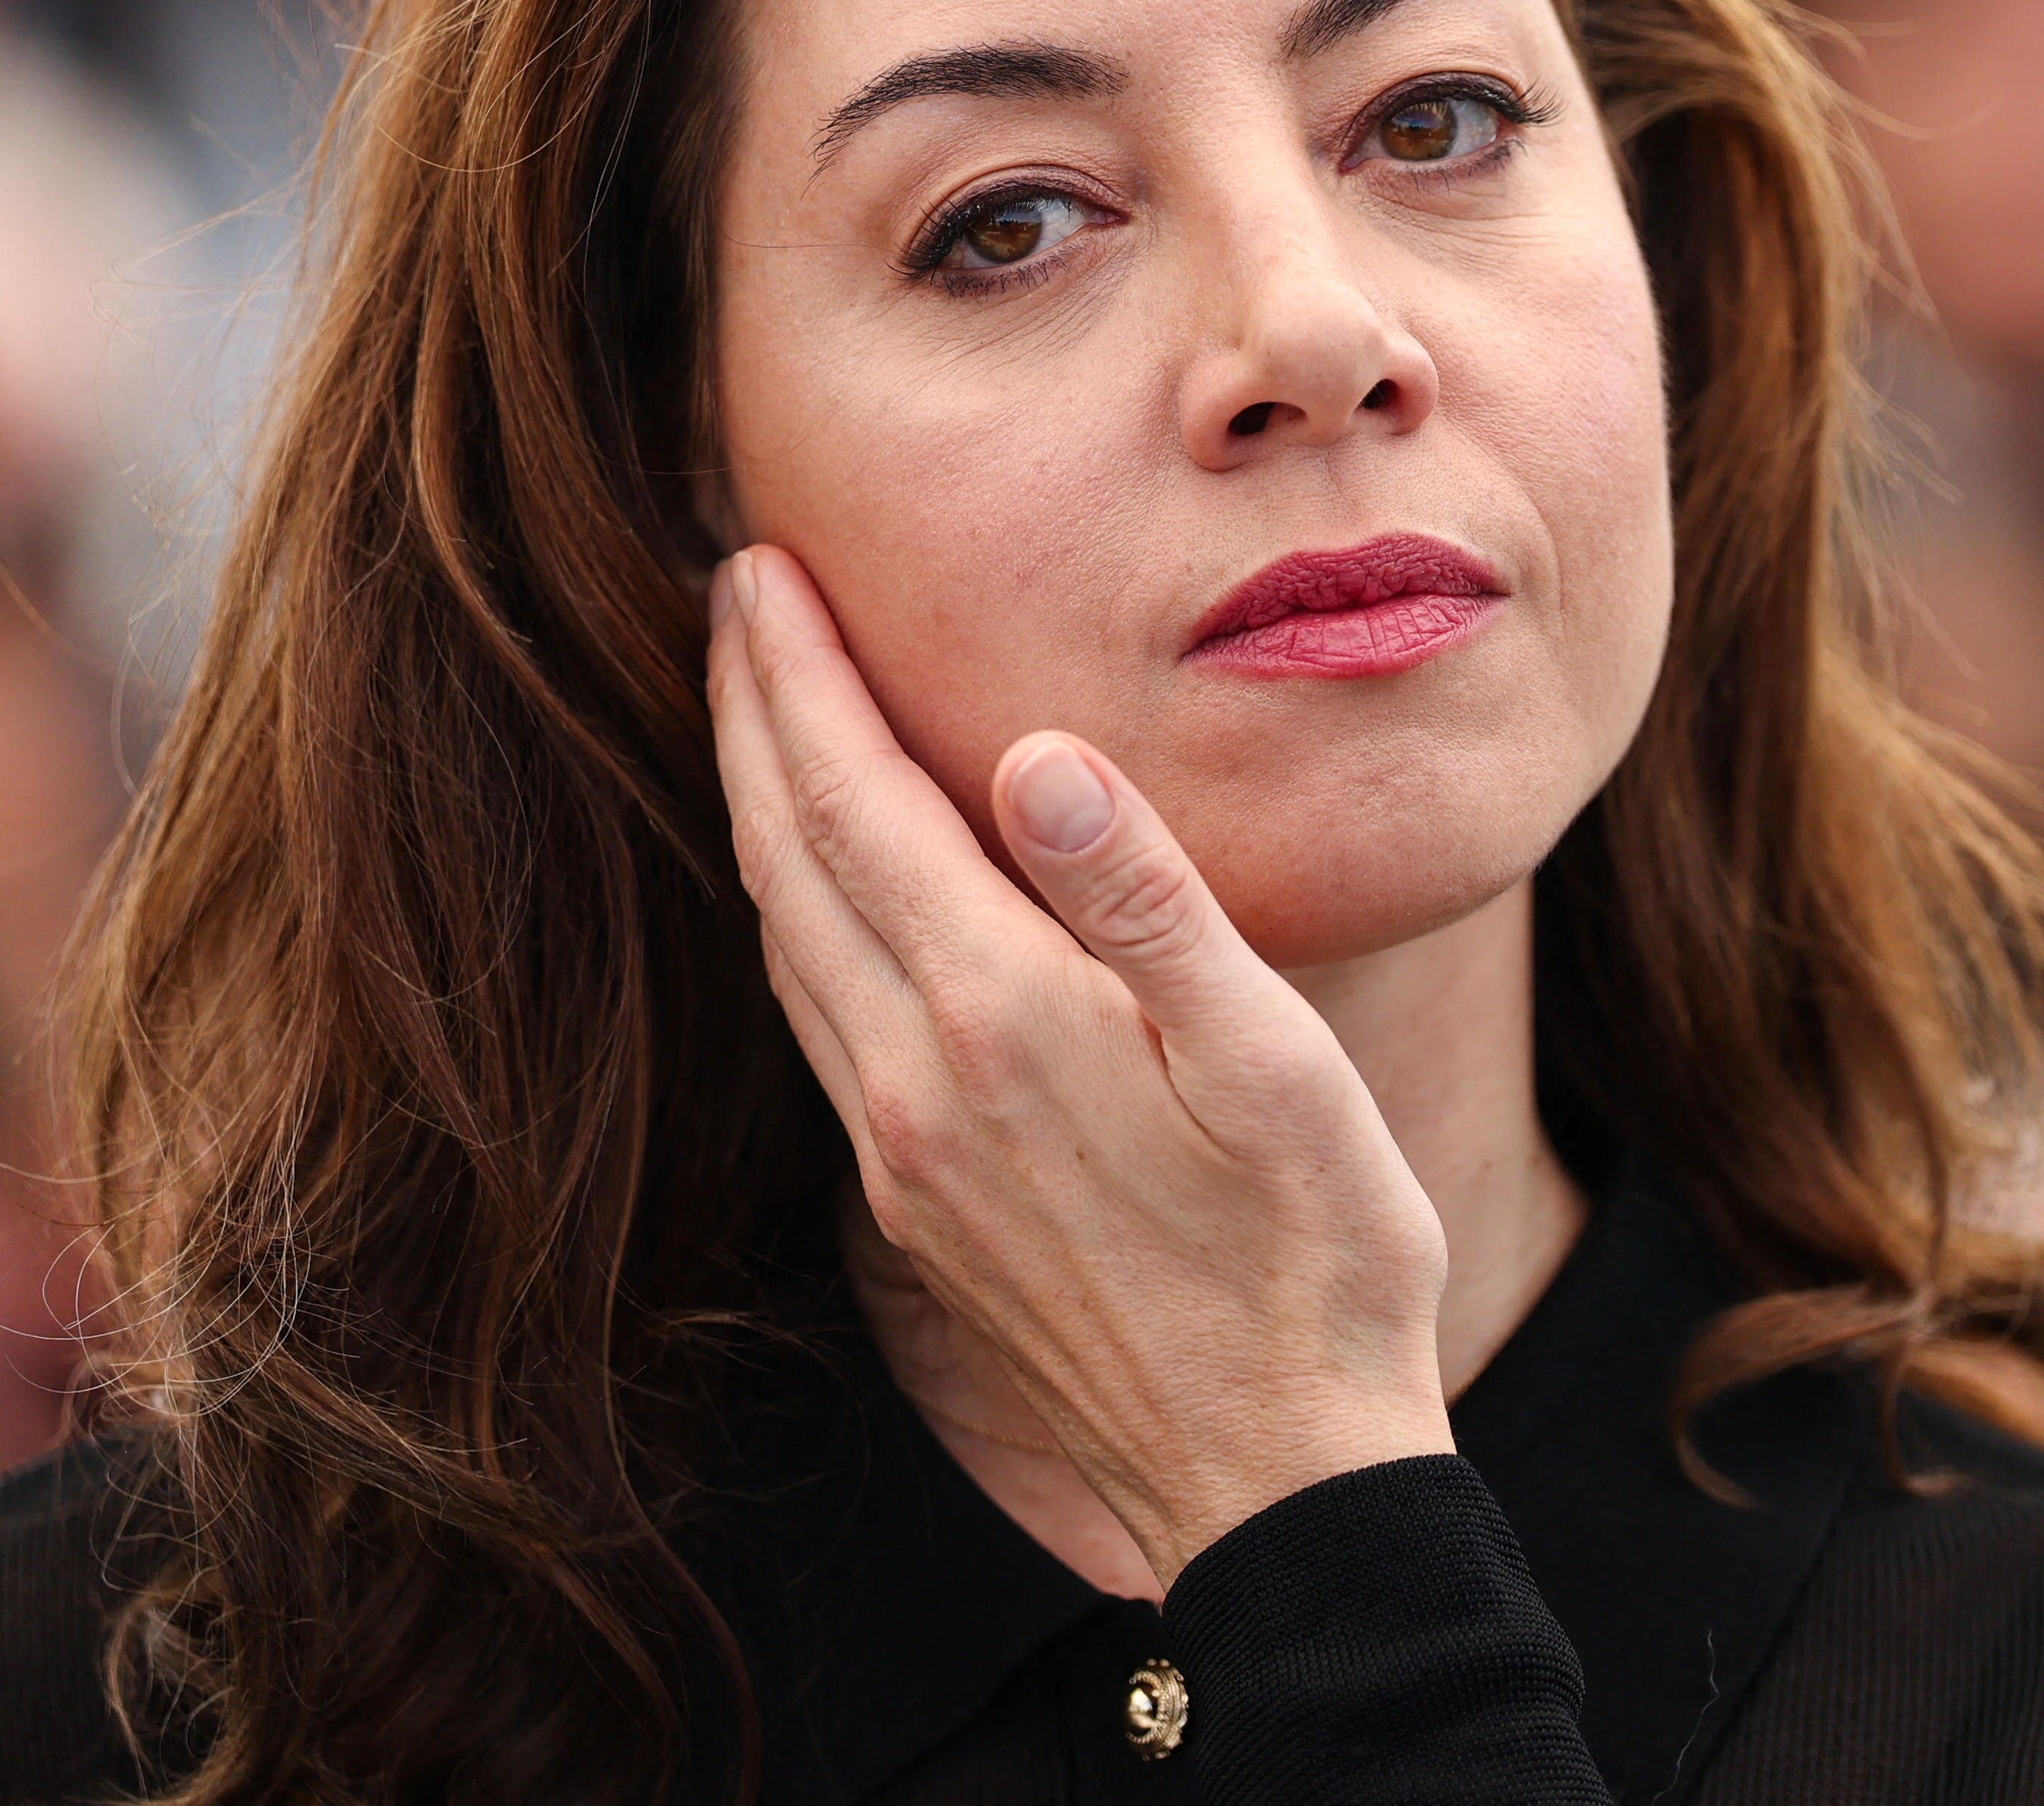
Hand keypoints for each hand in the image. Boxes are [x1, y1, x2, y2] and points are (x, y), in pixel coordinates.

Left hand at [706, 543, 1453, 1585]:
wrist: (1273, 1476)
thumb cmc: (1311, 1258)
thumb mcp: (1270, 1060)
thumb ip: (1144, 899)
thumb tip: (1036, 752)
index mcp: (998, 1020)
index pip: (855, 802)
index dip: (799, 675)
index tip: (762, 567)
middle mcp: (914, 1083)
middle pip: (786, 860)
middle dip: (750, 715)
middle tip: (732, 597)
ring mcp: (901, 1154)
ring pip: (785, 942)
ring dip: (758, 811)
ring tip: (758, 710)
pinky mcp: (914, 1206)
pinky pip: (816, 1021)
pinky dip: (794, 916)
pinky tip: (816, 891)